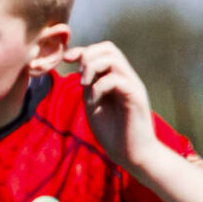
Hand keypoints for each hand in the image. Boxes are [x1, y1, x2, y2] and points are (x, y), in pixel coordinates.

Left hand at [64, 41, 160, 170]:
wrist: (131, 153)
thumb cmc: (113, 131)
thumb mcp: (94, 104)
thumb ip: (89, 86)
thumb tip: (79, 68)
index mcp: (116, 77)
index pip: (103, 51)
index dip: (82, 50)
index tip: (66, 58)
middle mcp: (126, 77)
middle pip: (109, 48)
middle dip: (87, 57)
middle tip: (80, 79)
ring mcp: (132, 86)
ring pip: (113, 59)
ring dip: (92, 69)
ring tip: (85, 87)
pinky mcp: (136, 98)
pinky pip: (117, 80)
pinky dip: (99, 87)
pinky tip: (93, 102)